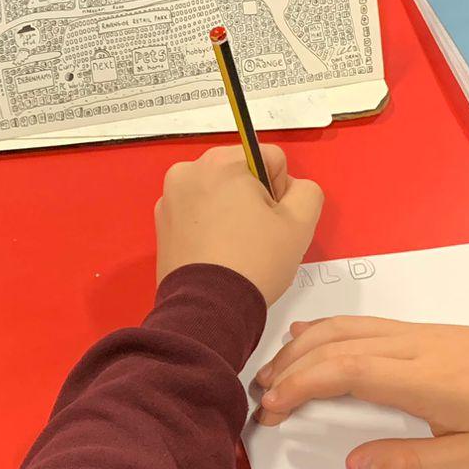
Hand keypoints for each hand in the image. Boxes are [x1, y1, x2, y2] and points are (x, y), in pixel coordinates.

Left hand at [156, 143, 323, 303]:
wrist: (208, 310)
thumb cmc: (254, 263)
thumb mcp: (300, 224)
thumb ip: (307, 191)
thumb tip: (291, 188)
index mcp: (220, 163)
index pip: (270, 159)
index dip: (282, 191)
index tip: (274, 221)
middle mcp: (188, 172)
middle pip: (241, 174)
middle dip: (254, 200)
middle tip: (258, 237)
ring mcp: (169, 199)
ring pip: (218, 195)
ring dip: (232, 214)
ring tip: (237, 249)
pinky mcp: (161, 225)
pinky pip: (197, 215)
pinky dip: (210, 228)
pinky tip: (218, 255)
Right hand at [253, 319, 468, 468]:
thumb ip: (411, 462)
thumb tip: (354, 461)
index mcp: (424, 381)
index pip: (346, 370)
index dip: (302, 384)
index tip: (273, 408)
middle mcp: (416, 348)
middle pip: (337, 345)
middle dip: (290, 368)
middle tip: (259, 399)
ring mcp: (421, 335)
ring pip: (348, 328)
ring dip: (303, 346)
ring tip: (272, 372)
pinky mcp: (427, 332)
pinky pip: (366, 324)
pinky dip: (328, 329)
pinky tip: (308, 336)